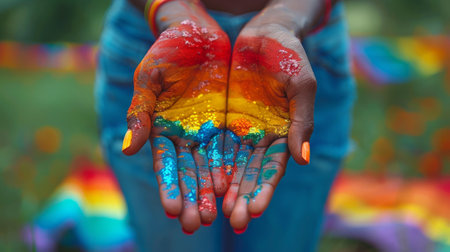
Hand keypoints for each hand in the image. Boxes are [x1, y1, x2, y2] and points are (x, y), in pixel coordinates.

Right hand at [122, 18, 230, 232]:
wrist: (196, 31)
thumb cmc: (166, 51)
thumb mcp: (150, 79)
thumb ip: (140, 113)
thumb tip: (127, 150)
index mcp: (162, 128)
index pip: (165, 163)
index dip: (170, 186)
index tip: (174, 210)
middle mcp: (186, 134)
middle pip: (190, 172)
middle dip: (194, 198)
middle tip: (198, 224)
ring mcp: (208, 130)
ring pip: (212, 166)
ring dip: (215, 192)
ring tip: (220, 216)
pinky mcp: (229, 121)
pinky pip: (233, 148)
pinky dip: (233, 168)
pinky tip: (234, 188)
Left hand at [222, 24, 316, 230]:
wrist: (264, 33)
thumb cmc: (290, 56)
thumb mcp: (301, 86)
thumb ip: (301, 121)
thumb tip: (301, 159)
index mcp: (284, 133)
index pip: (273, 168)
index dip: (263, 189)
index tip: (253, 210)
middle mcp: (260, 137)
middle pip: (248, 173)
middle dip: (240, 197)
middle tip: (230, 220)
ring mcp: (239, 129)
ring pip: (228, 164)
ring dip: (221, 188)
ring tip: (211, 211)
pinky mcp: (220, 118)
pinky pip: (211, 143)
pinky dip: (206, 164)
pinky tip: (198, 183)